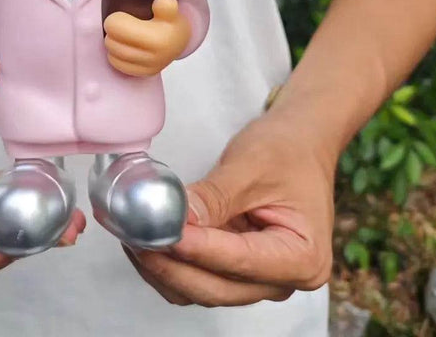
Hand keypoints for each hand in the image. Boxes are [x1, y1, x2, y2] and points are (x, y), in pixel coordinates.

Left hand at [103, 0, 190, 76]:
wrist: (180, 41)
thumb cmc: (169, 21)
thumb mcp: (170, 9)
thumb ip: (165, 5)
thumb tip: (163, 1)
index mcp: (158, 38)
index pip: (118, 28)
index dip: (114, 20)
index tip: (118, 15)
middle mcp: (155, 56)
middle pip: (114, 43)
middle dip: (110, 32)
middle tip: (115, 24)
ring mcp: (150, 66)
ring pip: (114, 56)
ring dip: (111, 44)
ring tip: (117, 34)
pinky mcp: (146, 73)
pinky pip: (119, 66)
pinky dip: (114, 56)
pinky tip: (120, 47)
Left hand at [123, 113, 334, 305]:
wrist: (298, 145)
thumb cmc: (287, 151)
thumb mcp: (252, 165)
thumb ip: (215, 196)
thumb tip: (177, 218)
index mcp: (303, 257)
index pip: (240, 261)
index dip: (197, 249)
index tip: (161, 233)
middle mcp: (283, 280)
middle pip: (217, 288)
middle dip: (172, 265)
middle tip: (135, 235)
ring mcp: (259, 280)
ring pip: (202, 289)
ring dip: (164, 268)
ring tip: (132, 235)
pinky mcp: (237, 271)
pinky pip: (198, 278)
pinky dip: (170, 264)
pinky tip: (146, 239)